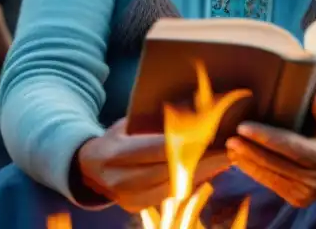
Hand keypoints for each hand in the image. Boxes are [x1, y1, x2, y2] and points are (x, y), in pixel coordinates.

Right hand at [76, 118, 229, 212]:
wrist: (89, 167)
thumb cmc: (116, 137)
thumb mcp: (128, 123)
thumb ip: (153, 121)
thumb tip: (193, 108)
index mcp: (115, 153)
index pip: (156, 149)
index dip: (185, 143)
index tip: (210, 134)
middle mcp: (118, 180)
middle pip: (168, 171)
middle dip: (201, 161)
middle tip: (226, 149)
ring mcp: (125, 199)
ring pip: (172, 188)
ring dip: (201, 175)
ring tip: (223, 160)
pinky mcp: (134, 208)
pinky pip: (168, 197)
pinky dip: (190, 184)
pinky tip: (208, 172)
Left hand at [226, 94, 315, 207]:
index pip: (291, 147)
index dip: (266, 138)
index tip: (244, 128)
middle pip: (277, 164)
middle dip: (251, 152)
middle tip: (231, 139)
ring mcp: (308, 193)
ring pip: (272, 177)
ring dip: (248, 164)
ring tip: (231, 149)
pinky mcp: (299, 200)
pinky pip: (272, 185)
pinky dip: (255, 173)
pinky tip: (241, 162)